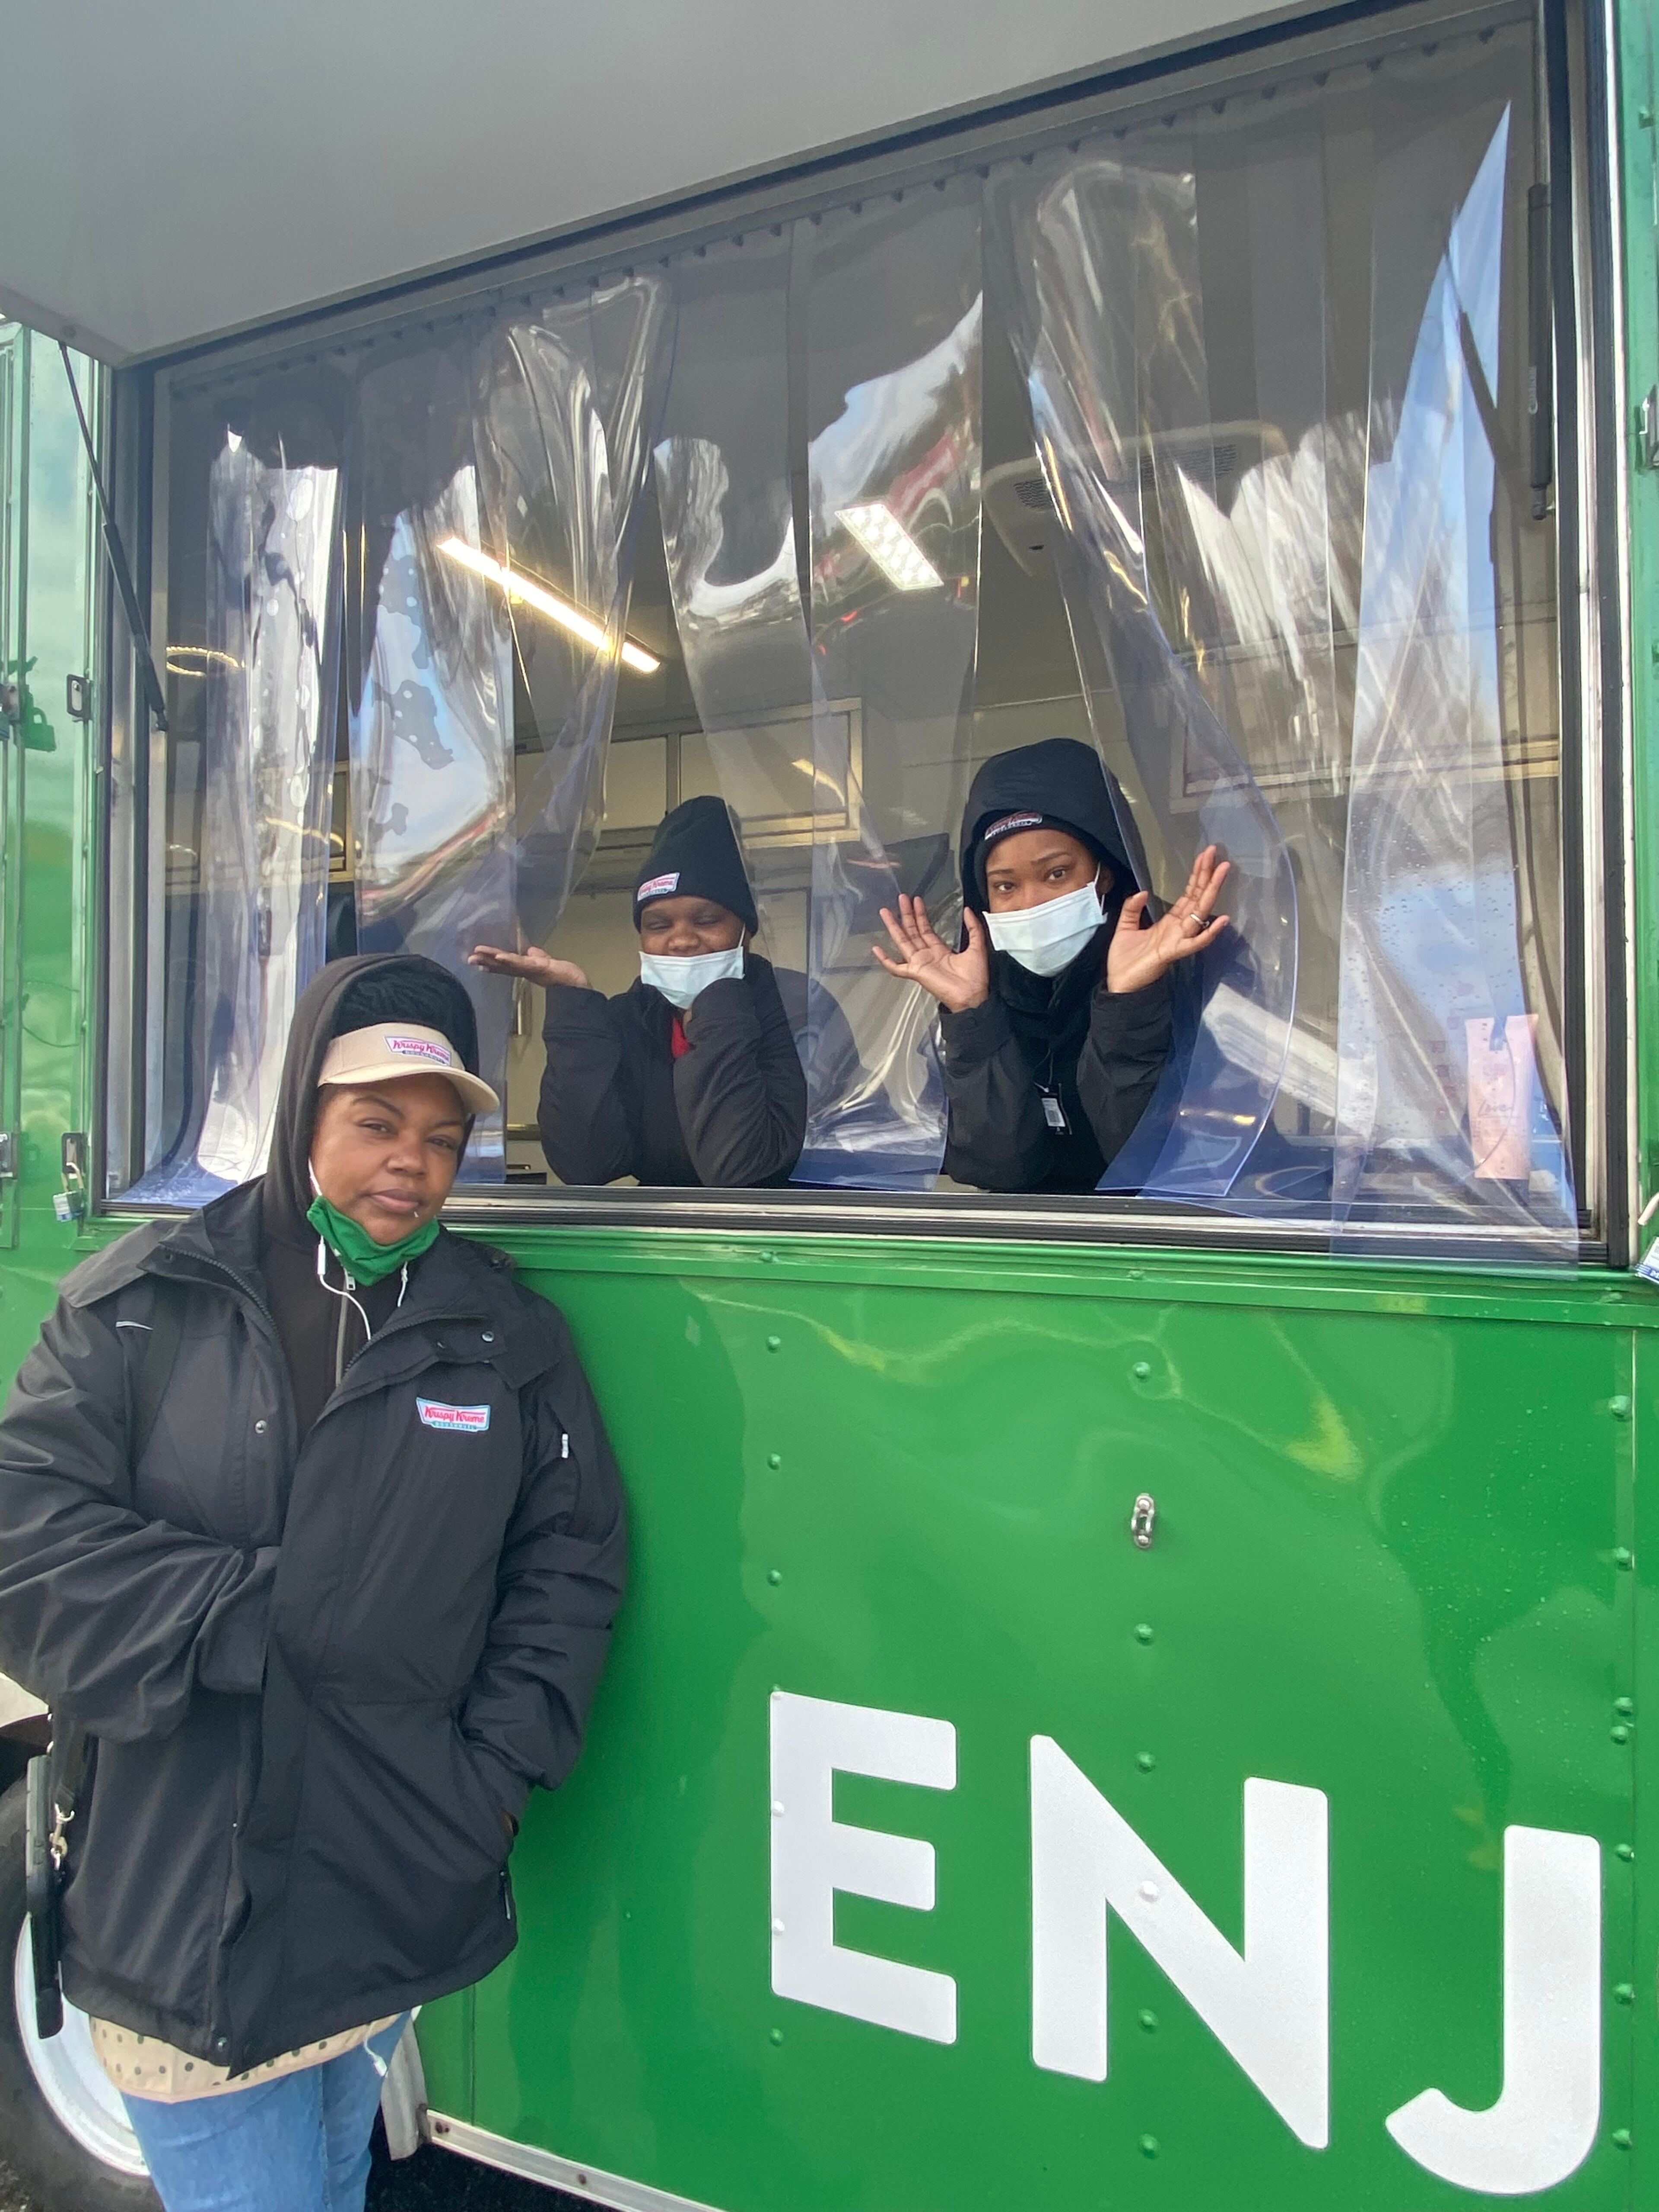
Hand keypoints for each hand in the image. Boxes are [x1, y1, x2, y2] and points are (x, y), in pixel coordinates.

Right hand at [467, 943, 589, 990]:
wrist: (576, 986)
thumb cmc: (564, 976)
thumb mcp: (547, 962)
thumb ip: (538, 956)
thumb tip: (530, 950)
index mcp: (526, 969)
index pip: (505, 965)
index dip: (492, 962)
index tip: (478, 959)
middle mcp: (525, 971)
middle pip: (501, 965)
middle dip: (485, 961)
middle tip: (469, 958)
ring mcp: (529, 969)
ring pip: (507, 963)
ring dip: (491, 959)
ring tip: (477, 955)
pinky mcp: (537, 967)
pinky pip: (521, 963)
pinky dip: (509, 960)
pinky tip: (499, 956)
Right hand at [872, 896, 989, 1012]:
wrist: (972, 995)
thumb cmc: (975, 977)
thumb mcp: (977, 946)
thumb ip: (973, 928)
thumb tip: (969, 911)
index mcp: (940, 950)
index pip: (925, 929)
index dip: (920, 914)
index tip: (916, 901)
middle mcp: (927, 955)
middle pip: (912, 931)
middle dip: (906, 914)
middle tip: (901, 898)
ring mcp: (919, 963)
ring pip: (902, 941)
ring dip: (894, 926)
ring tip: (885, 912)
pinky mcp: (916, 973)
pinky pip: (896, 968)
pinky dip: (886, 960)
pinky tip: (876, 949)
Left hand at [1106, 845, 1229, 995]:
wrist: (1119, 984)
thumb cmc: (1125, 959)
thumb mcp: (1125, 926)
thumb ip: (1133, 908)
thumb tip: (1142, 892)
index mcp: (1170, 921)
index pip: (1188, 894)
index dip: (1197, 875)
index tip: (1206, 855)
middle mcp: (1179, 928)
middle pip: (1197, 897)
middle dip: (1207, 875)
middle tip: (1217, 853)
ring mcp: (1178, 939)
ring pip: (1200, 913)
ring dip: (1211, 892)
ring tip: (1223, 872)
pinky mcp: (1173, 952)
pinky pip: (1195, 942)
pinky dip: (1209, 932)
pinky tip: (1222, 920)